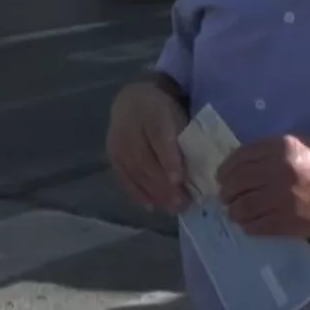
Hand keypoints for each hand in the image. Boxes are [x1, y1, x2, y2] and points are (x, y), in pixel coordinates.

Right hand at [107, 78, 191, 211]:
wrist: (132, 101)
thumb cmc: (163, 112)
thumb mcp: (178, 117)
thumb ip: (184, 140)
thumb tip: (197, 172)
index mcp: (153, 111)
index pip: (160, 137)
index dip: (168, 159)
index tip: (179, 180)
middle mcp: (131, 126)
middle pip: (145, 159)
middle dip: (163, 184)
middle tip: (181, 203)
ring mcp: (118, 142)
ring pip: (134, 170)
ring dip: (152, 192)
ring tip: (171, 208)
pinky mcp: (112, 155)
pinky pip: (123, 176)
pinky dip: (137, 193)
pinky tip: (151, 206)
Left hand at [216, 135, 309, 237]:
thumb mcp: (298, 146)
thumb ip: (269, 152)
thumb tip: (238, 164)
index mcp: (279, 147)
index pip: (238, 158)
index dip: (225, 170)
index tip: (222, 177)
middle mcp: (276, 170)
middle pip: (235, 183)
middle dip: (227, 192)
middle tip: (228, 197)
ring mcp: (280, 197)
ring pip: (240, 207)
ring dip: (234, 211)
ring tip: (237, 212)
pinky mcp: (285, 221)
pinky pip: (254, 225)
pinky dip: (247, 225)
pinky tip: (251, 223)